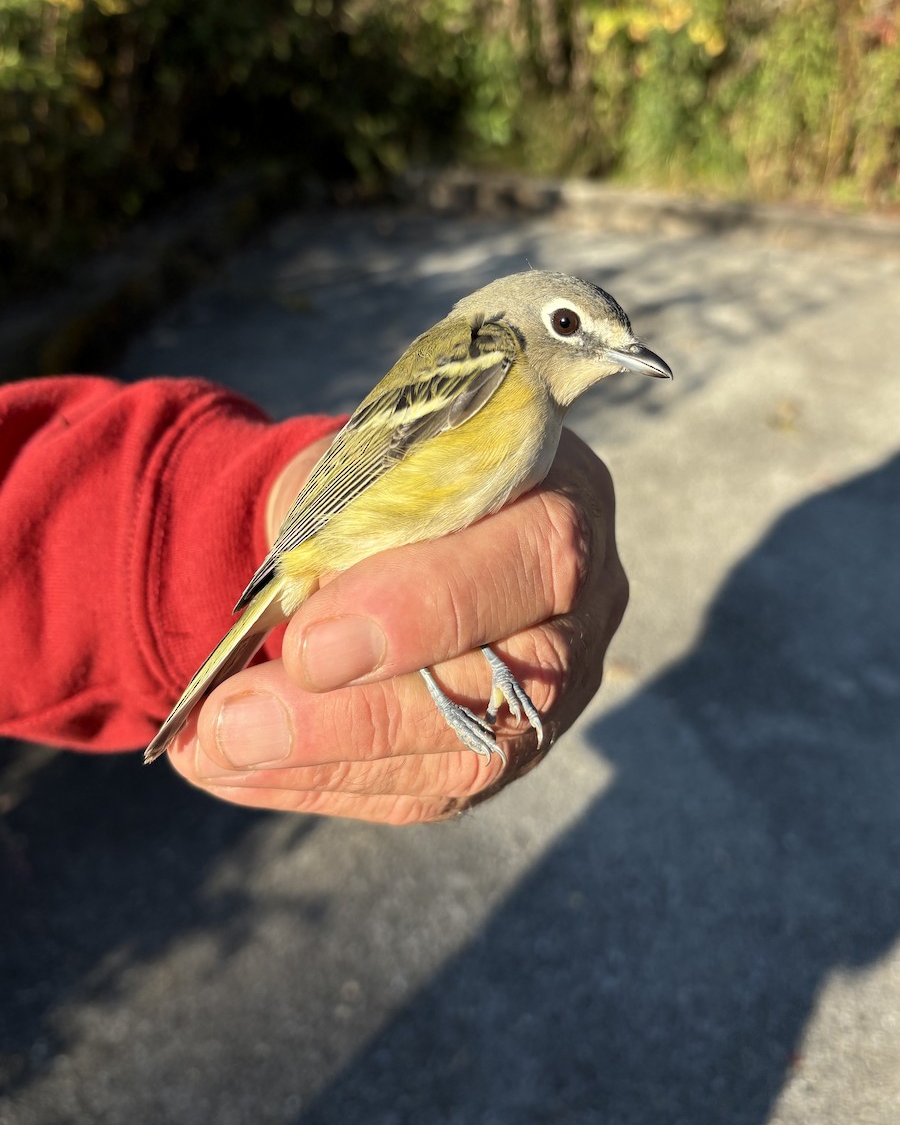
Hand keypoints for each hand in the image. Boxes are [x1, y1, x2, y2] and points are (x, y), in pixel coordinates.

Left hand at [166, 428, 628, 823]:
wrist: (382, 522)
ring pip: (463, 755)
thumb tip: (312, 629)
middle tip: (234, 722)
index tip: (311, 646)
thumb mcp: (362, 467)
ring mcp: (555, 692)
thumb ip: (354, 524)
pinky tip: (235, 771)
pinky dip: (321, 783)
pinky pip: (426, 791)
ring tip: (211, 751)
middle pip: (502, 683)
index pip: (533, 562)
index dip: (426, 610)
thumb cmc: (379, 483)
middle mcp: (583, 607)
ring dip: (325, 760)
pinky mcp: (504, 751)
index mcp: (565, 500)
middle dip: (358, 713)